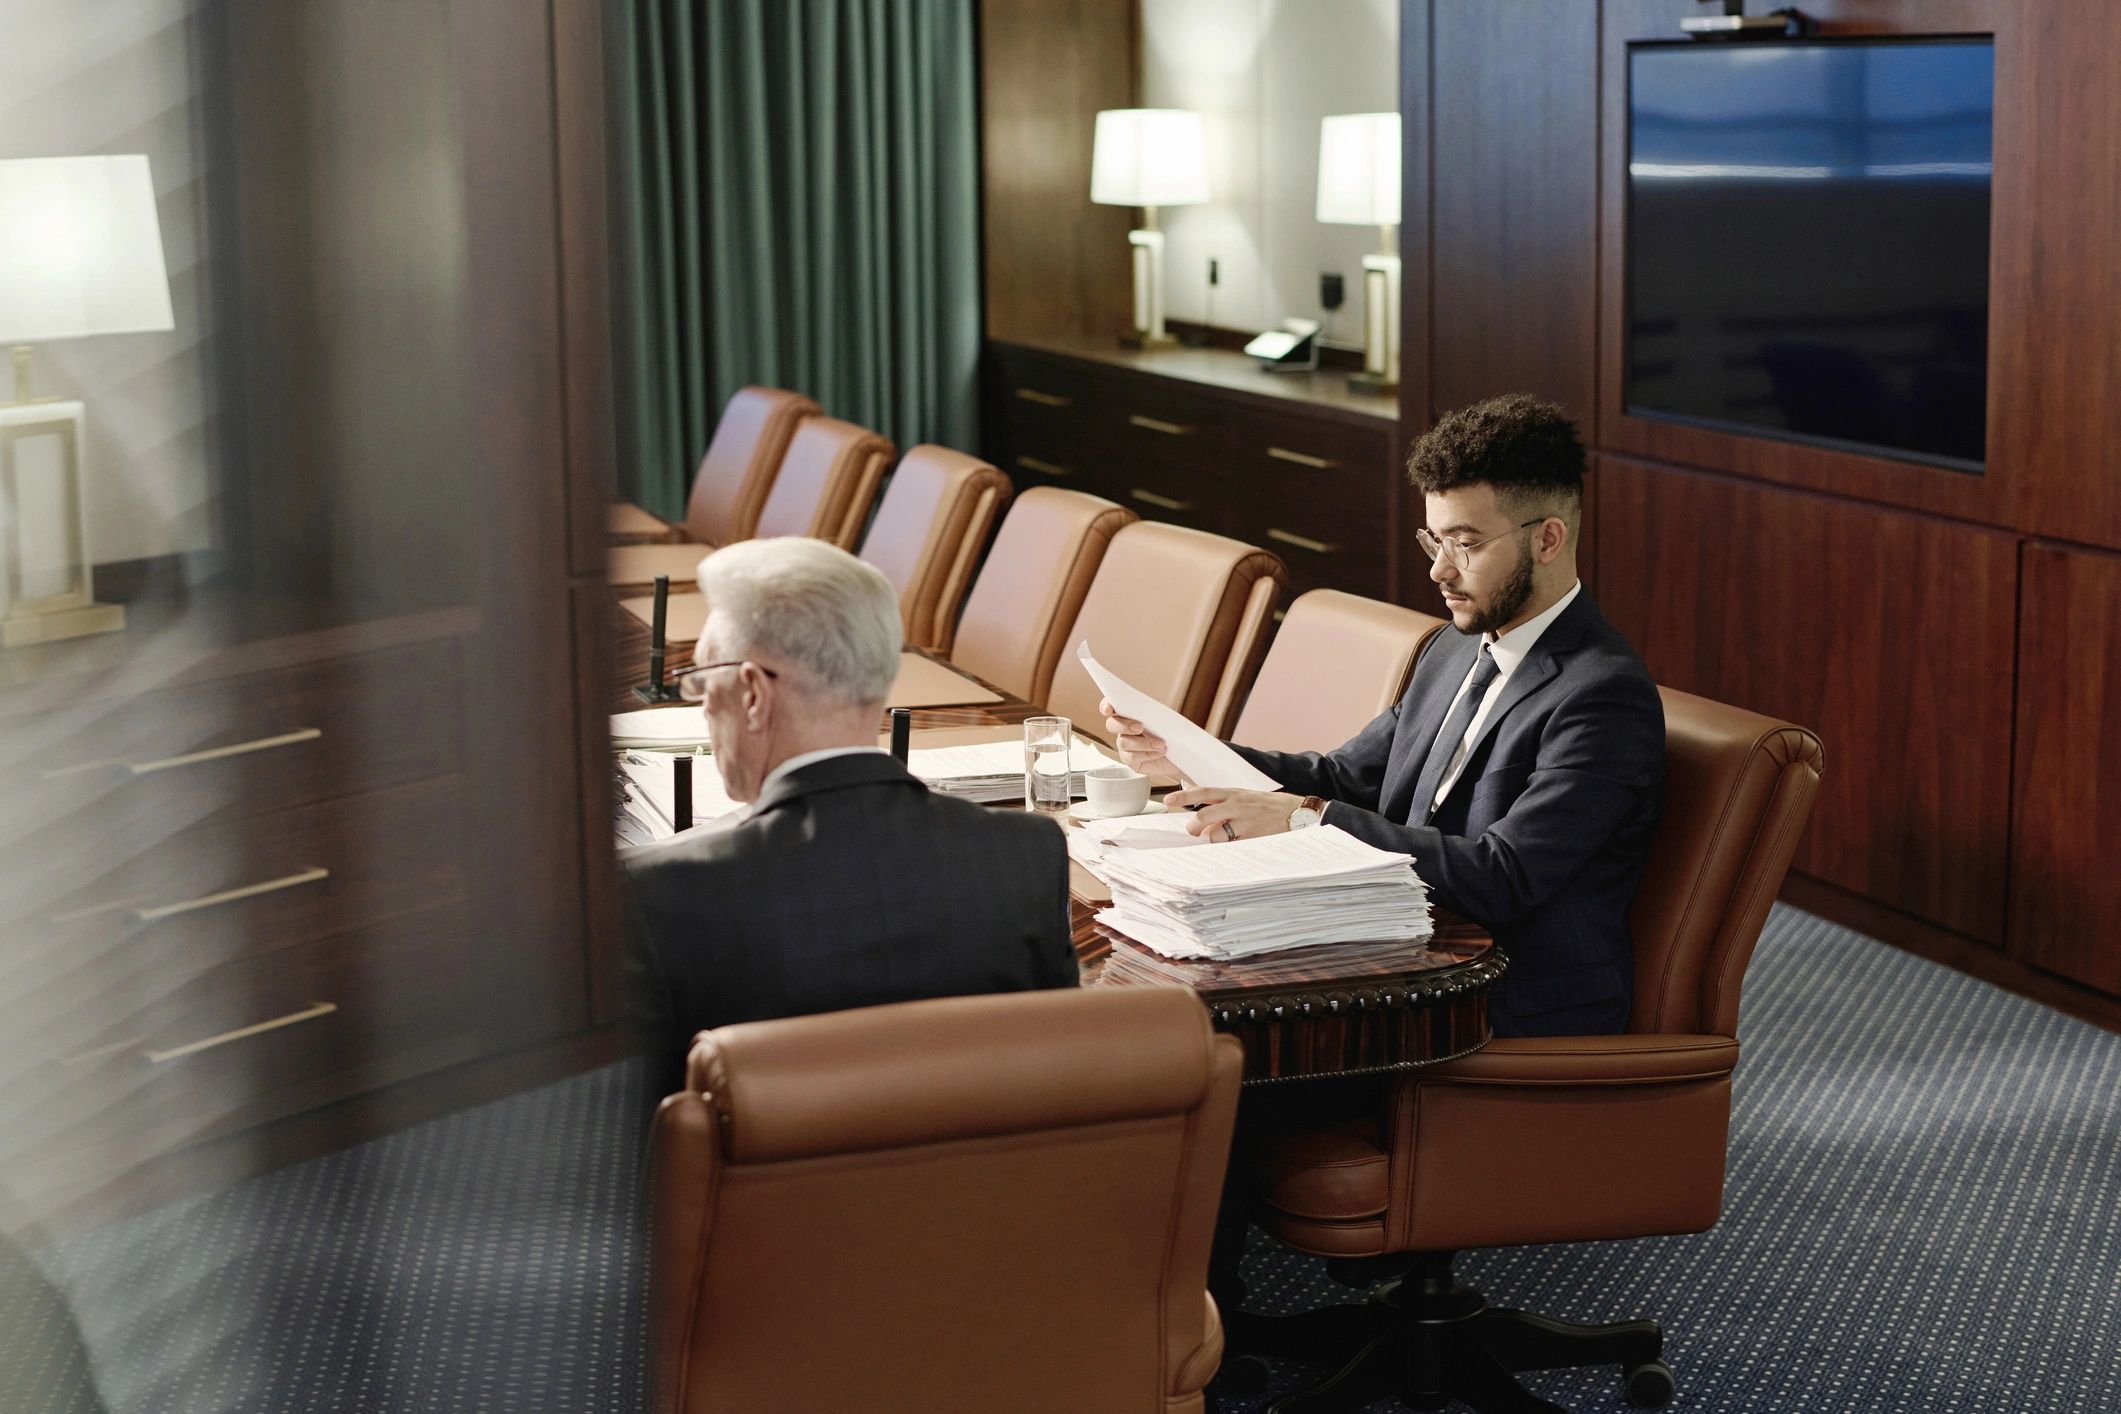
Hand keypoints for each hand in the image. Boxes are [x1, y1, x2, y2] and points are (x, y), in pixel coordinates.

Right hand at [1099, 697, 1177, 778]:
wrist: (1182, 753)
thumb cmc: (1172, 733)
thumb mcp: (1164, 718)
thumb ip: (1152, 712)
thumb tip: (1149, 709)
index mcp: (1129, 714)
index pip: (1111, 707)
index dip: (1106, 706)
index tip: (1109, 709)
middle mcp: (1124, 730)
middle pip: (1111, 725)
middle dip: (1124, 725)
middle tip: (1140, 727)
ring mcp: (1126, 746)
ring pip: (1123, 742)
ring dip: (1143, 743)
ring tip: (1161, 743)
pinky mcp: (1131, 761)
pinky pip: (1132, 757)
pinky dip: (1148, 753)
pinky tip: (1160, 752)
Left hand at [1163, 786, 1301, 843]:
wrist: (1298, 813)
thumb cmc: (1269, 807)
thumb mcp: (1245, 798)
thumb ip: (1223, 806)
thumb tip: (1202, 823)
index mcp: (1234, 792)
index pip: (1203, 792)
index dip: (1183, 796)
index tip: (1167, 800)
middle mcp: (1238, 805)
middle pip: (1204, 815)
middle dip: (1193, 827)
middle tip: (1192, 832)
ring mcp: (1245, 822)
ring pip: (1216, 835)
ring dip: (1211, 840)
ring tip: (1217, 840)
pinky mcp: (1253, 837)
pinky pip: (1231, 847)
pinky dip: (1226, 848)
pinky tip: (1231, 846)